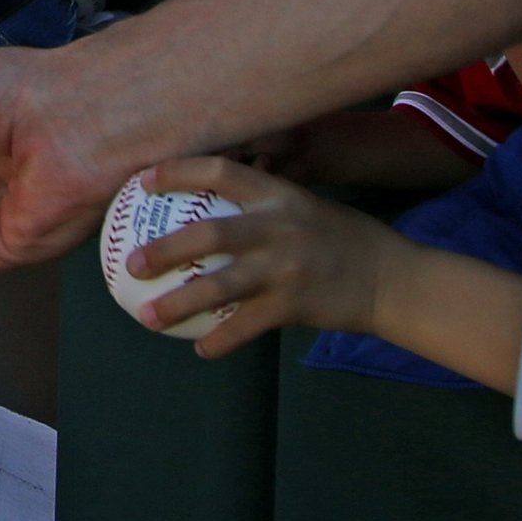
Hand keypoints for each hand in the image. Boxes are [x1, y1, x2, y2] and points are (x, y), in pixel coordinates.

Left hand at [129, 155, 396, 355]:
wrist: (391, 279)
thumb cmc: (341, 240)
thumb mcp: (304, 205)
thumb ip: (262, 207)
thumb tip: (204, 207)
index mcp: (279, 195)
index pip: (220, 171)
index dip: (178, 172)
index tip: (140, 181)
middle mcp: (279, 228)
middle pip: (209, 233)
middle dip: (164, 248)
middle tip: (130, 263)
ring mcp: (286, 268)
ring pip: (220, 287)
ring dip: (179, 304)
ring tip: (147, 317)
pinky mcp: (294, 306)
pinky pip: (245, 327)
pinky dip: (220, 340)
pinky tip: (200, 348)